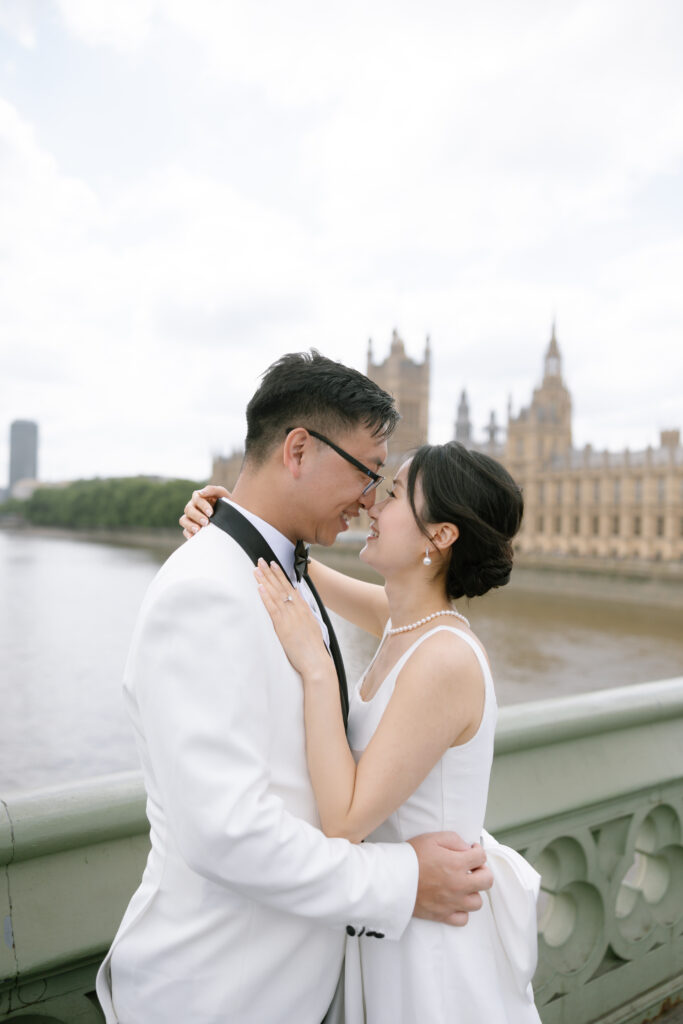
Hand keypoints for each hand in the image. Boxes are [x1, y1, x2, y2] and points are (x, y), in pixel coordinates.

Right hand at [179, 485, 229, 539]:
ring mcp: (190, 518)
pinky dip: (188, 534)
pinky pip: (185, 531)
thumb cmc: (225, 503)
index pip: (196, 499)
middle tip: (206, 522)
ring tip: (198, 530)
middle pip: (188, 510)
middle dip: (197, 516)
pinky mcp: (191, 529)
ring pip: (183, 520)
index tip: (211, 513)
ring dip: (190, 525)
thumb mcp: (222, 493)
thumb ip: (212, 490)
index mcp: (199, 497)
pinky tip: (194, 537)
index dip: (202, 506)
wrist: (232, 516)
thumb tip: (201, 493)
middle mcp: (193, 507)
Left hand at [255, 559, 330, 678]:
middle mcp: (297, 609)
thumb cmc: (313, 648)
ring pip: (275, 593)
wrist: (316, 661)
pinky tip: (260, 586)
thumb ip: (303, 616)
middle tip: (261, 560)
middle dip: (270, 572)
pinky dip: (265, 596)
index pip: (290, 587)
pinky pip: (272, 607)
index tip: (274, 564)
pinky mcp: (282, 626)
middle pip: (281, 586)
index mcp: (304, 608)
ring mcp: (290, 616)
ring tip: (257, 568)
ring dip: (265, 579)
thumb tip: (298, 610)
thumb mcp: (312, 627)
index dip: (280, 575)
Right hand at [409, 831, 492, 926]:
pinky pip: (463, 919)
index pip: (482, 857)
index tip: (471, 851)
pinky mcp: (442, 915)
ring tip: (462, 885)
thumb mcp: (432, 838)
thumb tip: (467, 848)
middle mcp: (458, 884)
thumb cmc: (411, 856)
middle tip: (472, 868)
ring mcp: (452, 902)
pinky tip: (455, 900)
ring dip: (473, 892)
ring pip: (477, 902)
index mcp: (456, 864)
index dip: (478, 851)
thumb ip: (454, 840)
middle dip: (482, 871)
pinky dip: (462, 911)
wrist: (392, 878)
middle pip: (487, 881)